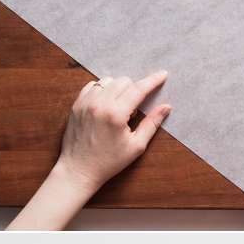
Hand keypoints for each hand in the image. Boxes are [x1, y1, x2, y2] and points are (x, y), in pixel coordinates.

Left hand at [52, 73, 171, 193]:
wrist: (78, 170)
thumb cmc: (109, 162)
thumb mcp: (136, 146)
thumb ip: (151, 124)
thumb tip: (166, 107)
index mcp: (115, 114)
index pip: (138, 89)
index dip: (153, 81)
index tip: (163, 74)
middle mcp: (99, 103)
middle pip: (124, 81)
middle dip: (134, 90)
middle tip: (134, 110)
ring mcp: (85, 102)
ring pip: (108, 81)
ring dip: (118, 88)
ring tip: (119, 107)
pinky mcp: (76, 104)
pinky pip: (93, 85)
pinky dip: (102, 90)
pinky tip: (106, 104)